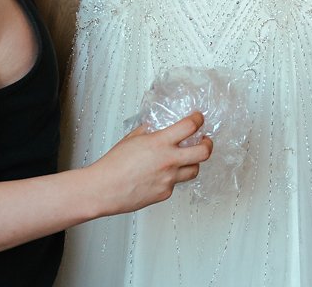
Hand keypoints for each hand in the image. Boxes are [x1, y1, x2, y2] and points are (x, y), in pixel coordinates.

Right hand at [89, 111, 212, 215]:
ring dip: (193, 162)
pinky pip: (176, 184)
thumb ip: (149, 131)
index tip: (198, 118)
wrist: (103, 189)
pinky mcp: (165, 193)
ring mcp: (169, 179)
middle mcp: (169, 161)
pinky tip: (161, 175)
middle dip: (208, 144)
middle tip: (205, 140)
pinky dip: (172, 178)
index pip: (190, 126)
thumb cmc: (113, 165)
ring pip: (194, 170)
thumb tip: (157, 126)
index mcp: (160, 143)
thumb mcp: (132, 138)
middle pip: (204, 152)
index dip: (198, 119)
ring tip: (186, 159)